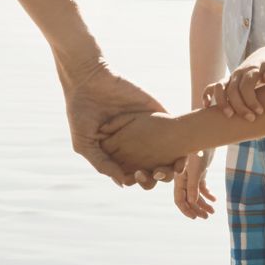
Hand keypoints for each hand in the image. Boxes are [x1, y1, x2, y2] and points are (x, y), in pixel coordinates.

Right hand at [59, 58, 172, 186]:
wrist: (89, 81)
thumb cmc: (81, 114)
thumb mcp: (85, 144)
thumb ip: (103, 164)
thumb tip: (124, 184)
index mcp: (119, 153)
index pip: (135, 173)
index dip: (140, 179)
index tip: (139, 179)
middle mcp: (135, 144)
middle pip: (154, 166)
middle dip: (158, 175)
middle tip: (156, 173)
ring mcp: (148, 128)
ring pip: (168, 152)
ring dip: (174, 163)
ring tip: (174, 167)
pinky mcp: (157, 112)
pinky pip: (174, 127)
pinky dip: (182, 139)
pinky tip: (184, 150)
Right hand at [173, 149, 215, 220]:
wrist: (206, 136)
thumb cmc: (198, 150)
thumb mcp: (196, 169)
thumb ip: (193, 185)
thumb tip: (192, 202)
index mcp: (179, 180)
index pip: (179, 199)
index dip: (186, 210)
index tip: (195, 218)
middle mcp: (184, 179)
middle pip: (188, 199)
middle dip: (197, 209)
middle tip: (207, 217)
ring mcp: (192, 176)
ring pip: (196, 194)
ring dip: (203, 204)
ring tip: (213, 211)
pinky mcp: (200, 172)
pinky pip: (202, 187)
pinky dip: (208, 194)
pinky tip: (214, 200)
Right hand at [205, 56, 264, 121]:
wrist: (264, 58)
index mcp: (251, 70)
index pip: (247, 85)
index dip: (251, 99)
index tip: (260, 112)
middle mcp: (238, 73)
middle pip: (233, 90)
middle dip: (240, 106)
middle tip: (251, 119)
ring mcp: (230, 78)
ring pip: (220, 88)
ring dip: (222, 102)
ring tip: (229, 116)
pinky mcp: (226, 82)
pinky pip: (211, 87)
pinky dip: (206, 95)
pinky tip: (206, 107)